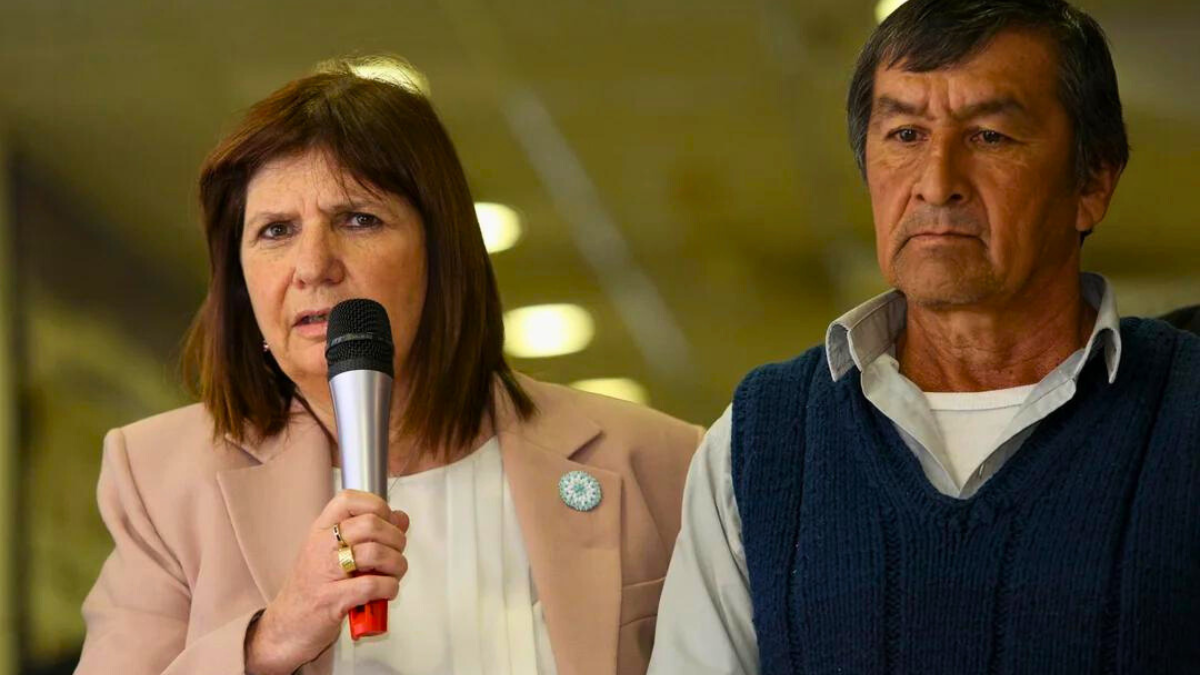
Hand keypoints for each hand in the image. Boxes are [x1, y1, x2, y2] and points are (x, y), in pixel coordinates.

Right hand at [244, 490, 409, 673]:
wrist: (285, 626)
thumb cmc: (313, 588)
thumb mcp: (335, 552)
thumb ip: (368, 534)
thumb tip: (400, 518)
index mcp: (321, 530)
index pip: (349, 499)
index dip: (378, 506)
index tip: (388, 522)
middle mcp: (321, 546)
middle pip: (370, 524)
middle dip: (396, 539)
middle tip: (396, 553)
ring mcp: (325, 573)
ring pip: (374, 553)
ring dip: (396, 564)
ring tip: (393, 574)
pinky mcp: (332, 600)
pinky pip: (372, 586)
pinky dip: (389, 588)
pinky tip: (386, 591)